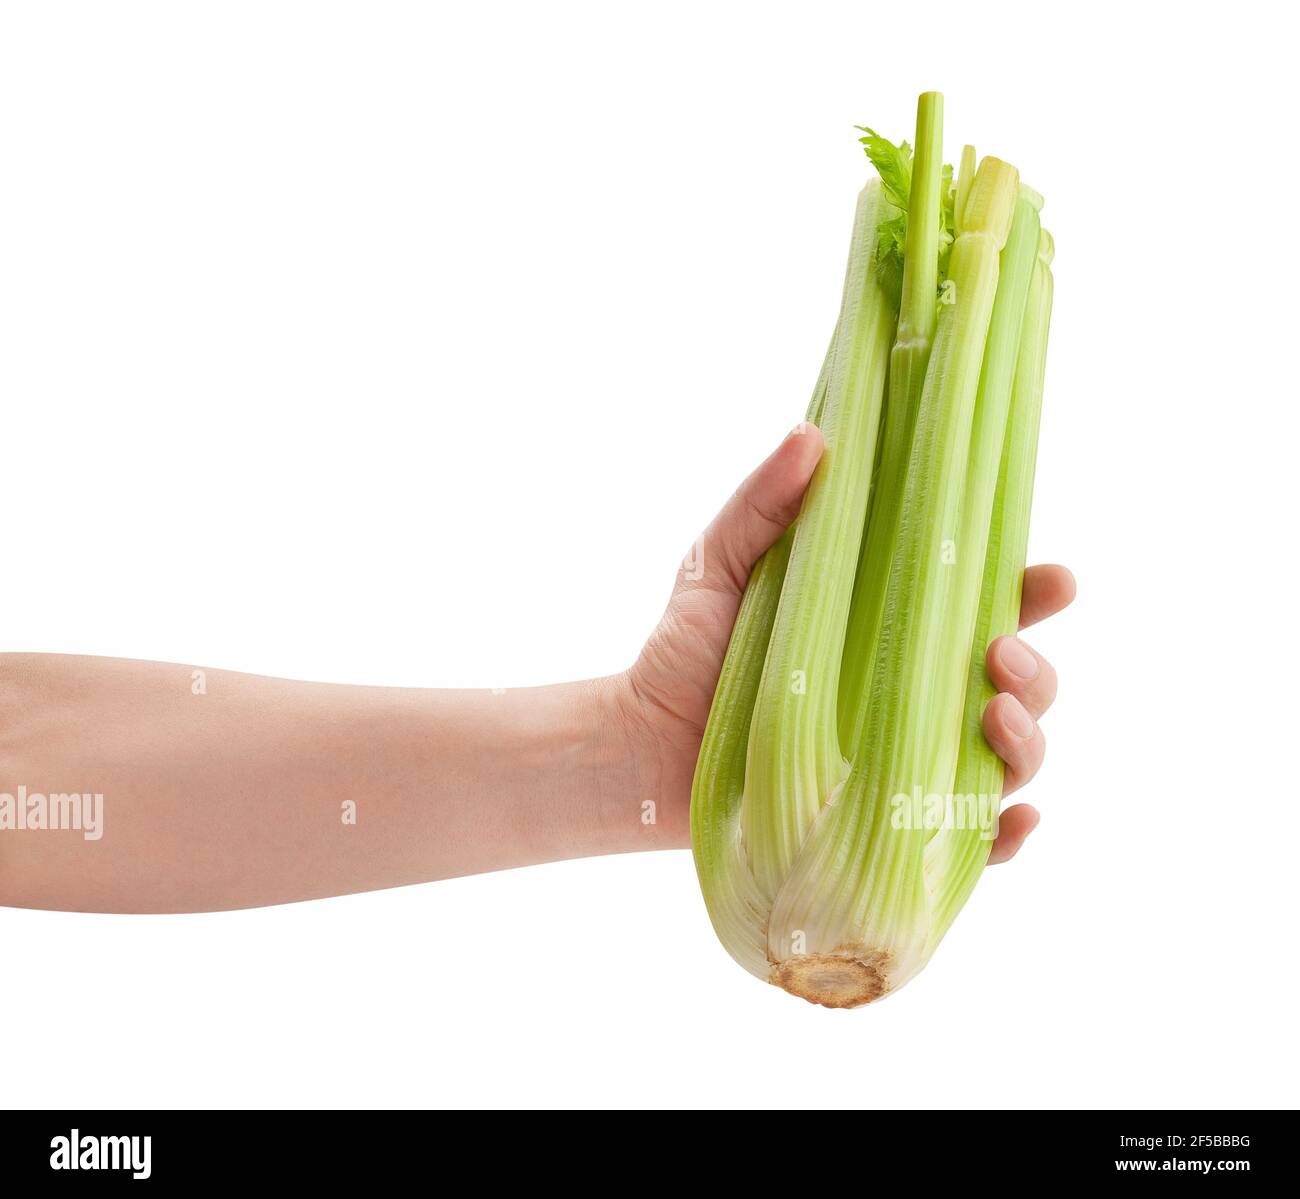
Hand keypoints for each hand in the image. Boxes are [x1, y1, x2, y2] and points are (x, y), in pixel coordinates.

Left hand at [618, 424, 1074, 859]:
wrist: (637, 747)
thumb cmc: (684, 652)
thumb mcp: (718, 565)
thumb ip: (762, 504)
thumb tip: (812, 433)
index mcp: (891, 628)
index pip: (983, 606)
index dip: (1032, 594)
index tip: (1054, 580)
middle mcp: (911, 695)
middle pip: (1015, 685)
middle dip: (1036, 673)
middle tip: (1002, 658)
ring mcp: (903, 764)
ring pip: (1006, 759)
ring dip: (1028, 742)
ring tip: (995, 719)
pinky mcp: (884, 828)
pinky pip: (969, 843)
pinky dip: (1008, 835)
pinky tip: (1015, 816)